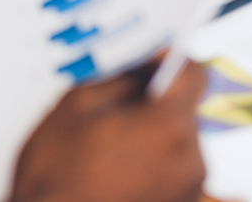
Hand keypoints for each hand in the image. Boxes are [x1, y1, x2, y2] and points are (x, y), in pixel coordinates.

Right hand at [9, 59, 207, 201]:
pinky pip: (171, 171)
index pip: (193, 75)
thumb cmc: (57, 172)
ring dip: (151, 138)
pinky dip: (149, 165)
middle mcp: (190, 161)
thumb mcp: (79, 103)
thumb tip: (150, 66)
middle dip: (153, 107)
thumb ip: (124, 77)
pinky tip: (114, 171)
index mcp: (168, 127)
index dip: (171, 62)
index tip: (154, 62)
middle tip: (110, 116)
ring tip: (106, 151)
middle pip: (183, 112)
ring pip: (176, 143)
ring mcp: (187, 190)